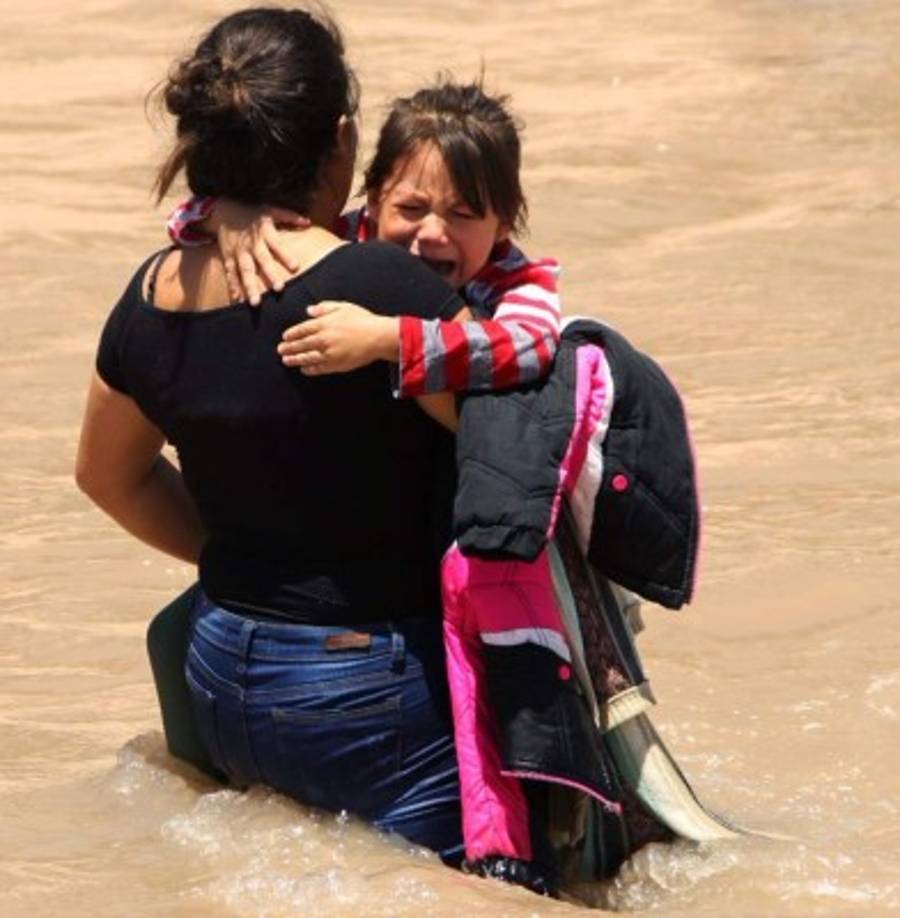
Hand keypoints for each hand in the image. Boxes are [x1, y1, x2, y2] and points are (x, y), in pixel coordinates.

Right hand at [212, 200, 309, 305]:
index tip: (296, 267)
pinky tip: (237, 301)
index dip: (286, 255)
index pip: (277, 245)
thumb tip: (308, 222)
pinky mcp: (228, 257)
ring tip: (256, 303)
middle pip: (261, 260)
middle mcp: (252, 244)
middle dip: (270, 274)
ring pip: (244, 271)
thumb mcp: (270, 210)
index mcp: (264, 232)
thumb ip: (289, 216)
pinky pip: (230, 274)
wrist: (223, 211)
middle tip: (279, 289)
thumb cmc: (252, 213)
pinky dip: (233, 287)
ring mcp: (239, 252)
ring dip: (249, 286)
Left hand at [278, 302, 398, 374]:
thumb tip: (309, 311)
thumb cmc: (362, 319)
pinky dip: (309, 369)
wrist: (377, 337)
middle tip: (280, 350)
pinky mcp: (336, 365)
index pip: (302, 329)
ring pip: (307, 358)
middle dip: (289, 348)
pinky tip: (304, 369)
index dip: (291, 334)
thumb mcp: (343, 307)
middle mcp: (323, 339)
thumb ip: (324, 308)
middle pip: (301, 345)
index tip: (285, 337)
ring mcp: (329, 354)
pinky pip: (319, 368)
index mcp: (324, 324)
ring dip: (295, 359)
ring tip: (286, 361)